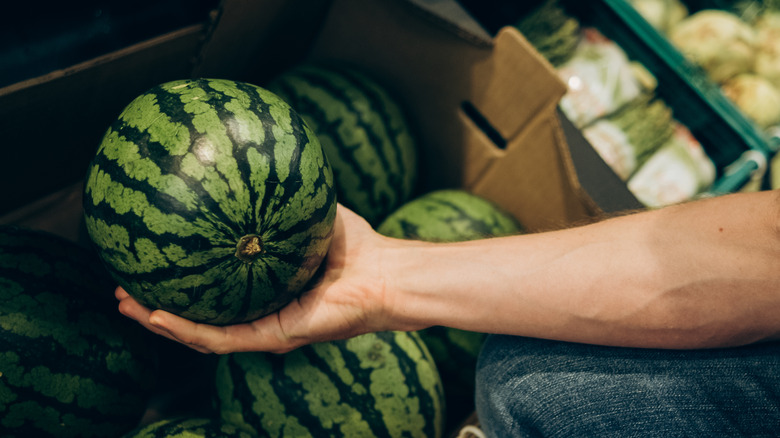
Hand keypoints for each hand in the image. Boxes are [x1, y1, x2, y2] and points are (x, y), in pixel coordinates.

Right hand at [116, 204, 400, 353]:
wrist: (385, 272)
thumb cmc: (355, 244)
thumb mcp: (308, 209)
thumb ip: (280, 191)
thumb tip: (252, 154)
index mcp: (262, 288)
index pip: (212, 287)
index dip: (179, 277)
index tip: (148, 259)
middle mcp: (259, 311)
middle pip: (197, 314)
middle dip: (157, 304)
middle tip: (124, 288)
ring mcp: (265, 328)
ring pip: (201, 333)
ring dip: (161, 321)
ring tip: (127, 306)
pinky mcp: (275, 337)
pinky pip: (223, 339)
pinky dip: (188, 330)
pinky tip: (158, 316)